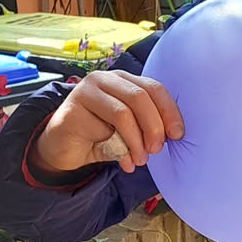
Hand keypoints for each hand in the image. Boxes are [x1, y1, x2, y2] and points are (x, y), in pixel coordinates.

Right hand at [30, 71, 182, 174]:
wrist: (63, 148)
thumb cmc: (100, 137)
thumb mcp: (130, 130)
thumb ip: (148, 125)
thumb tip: (173, 134)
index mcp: (123, 80)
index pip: (153, 88)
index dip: (169, 111)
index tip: (177, 134)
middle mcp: (105, 79)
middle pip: (140, 97)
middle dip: (154, 127)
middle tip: (156, 150)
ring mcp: (86, 91)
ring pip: (123, 113)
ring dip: (136, 141)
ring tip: (139, 160)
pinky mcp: (72, 109)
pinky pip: (102, 129)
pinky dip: (118, 149)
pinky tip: (122, 161)